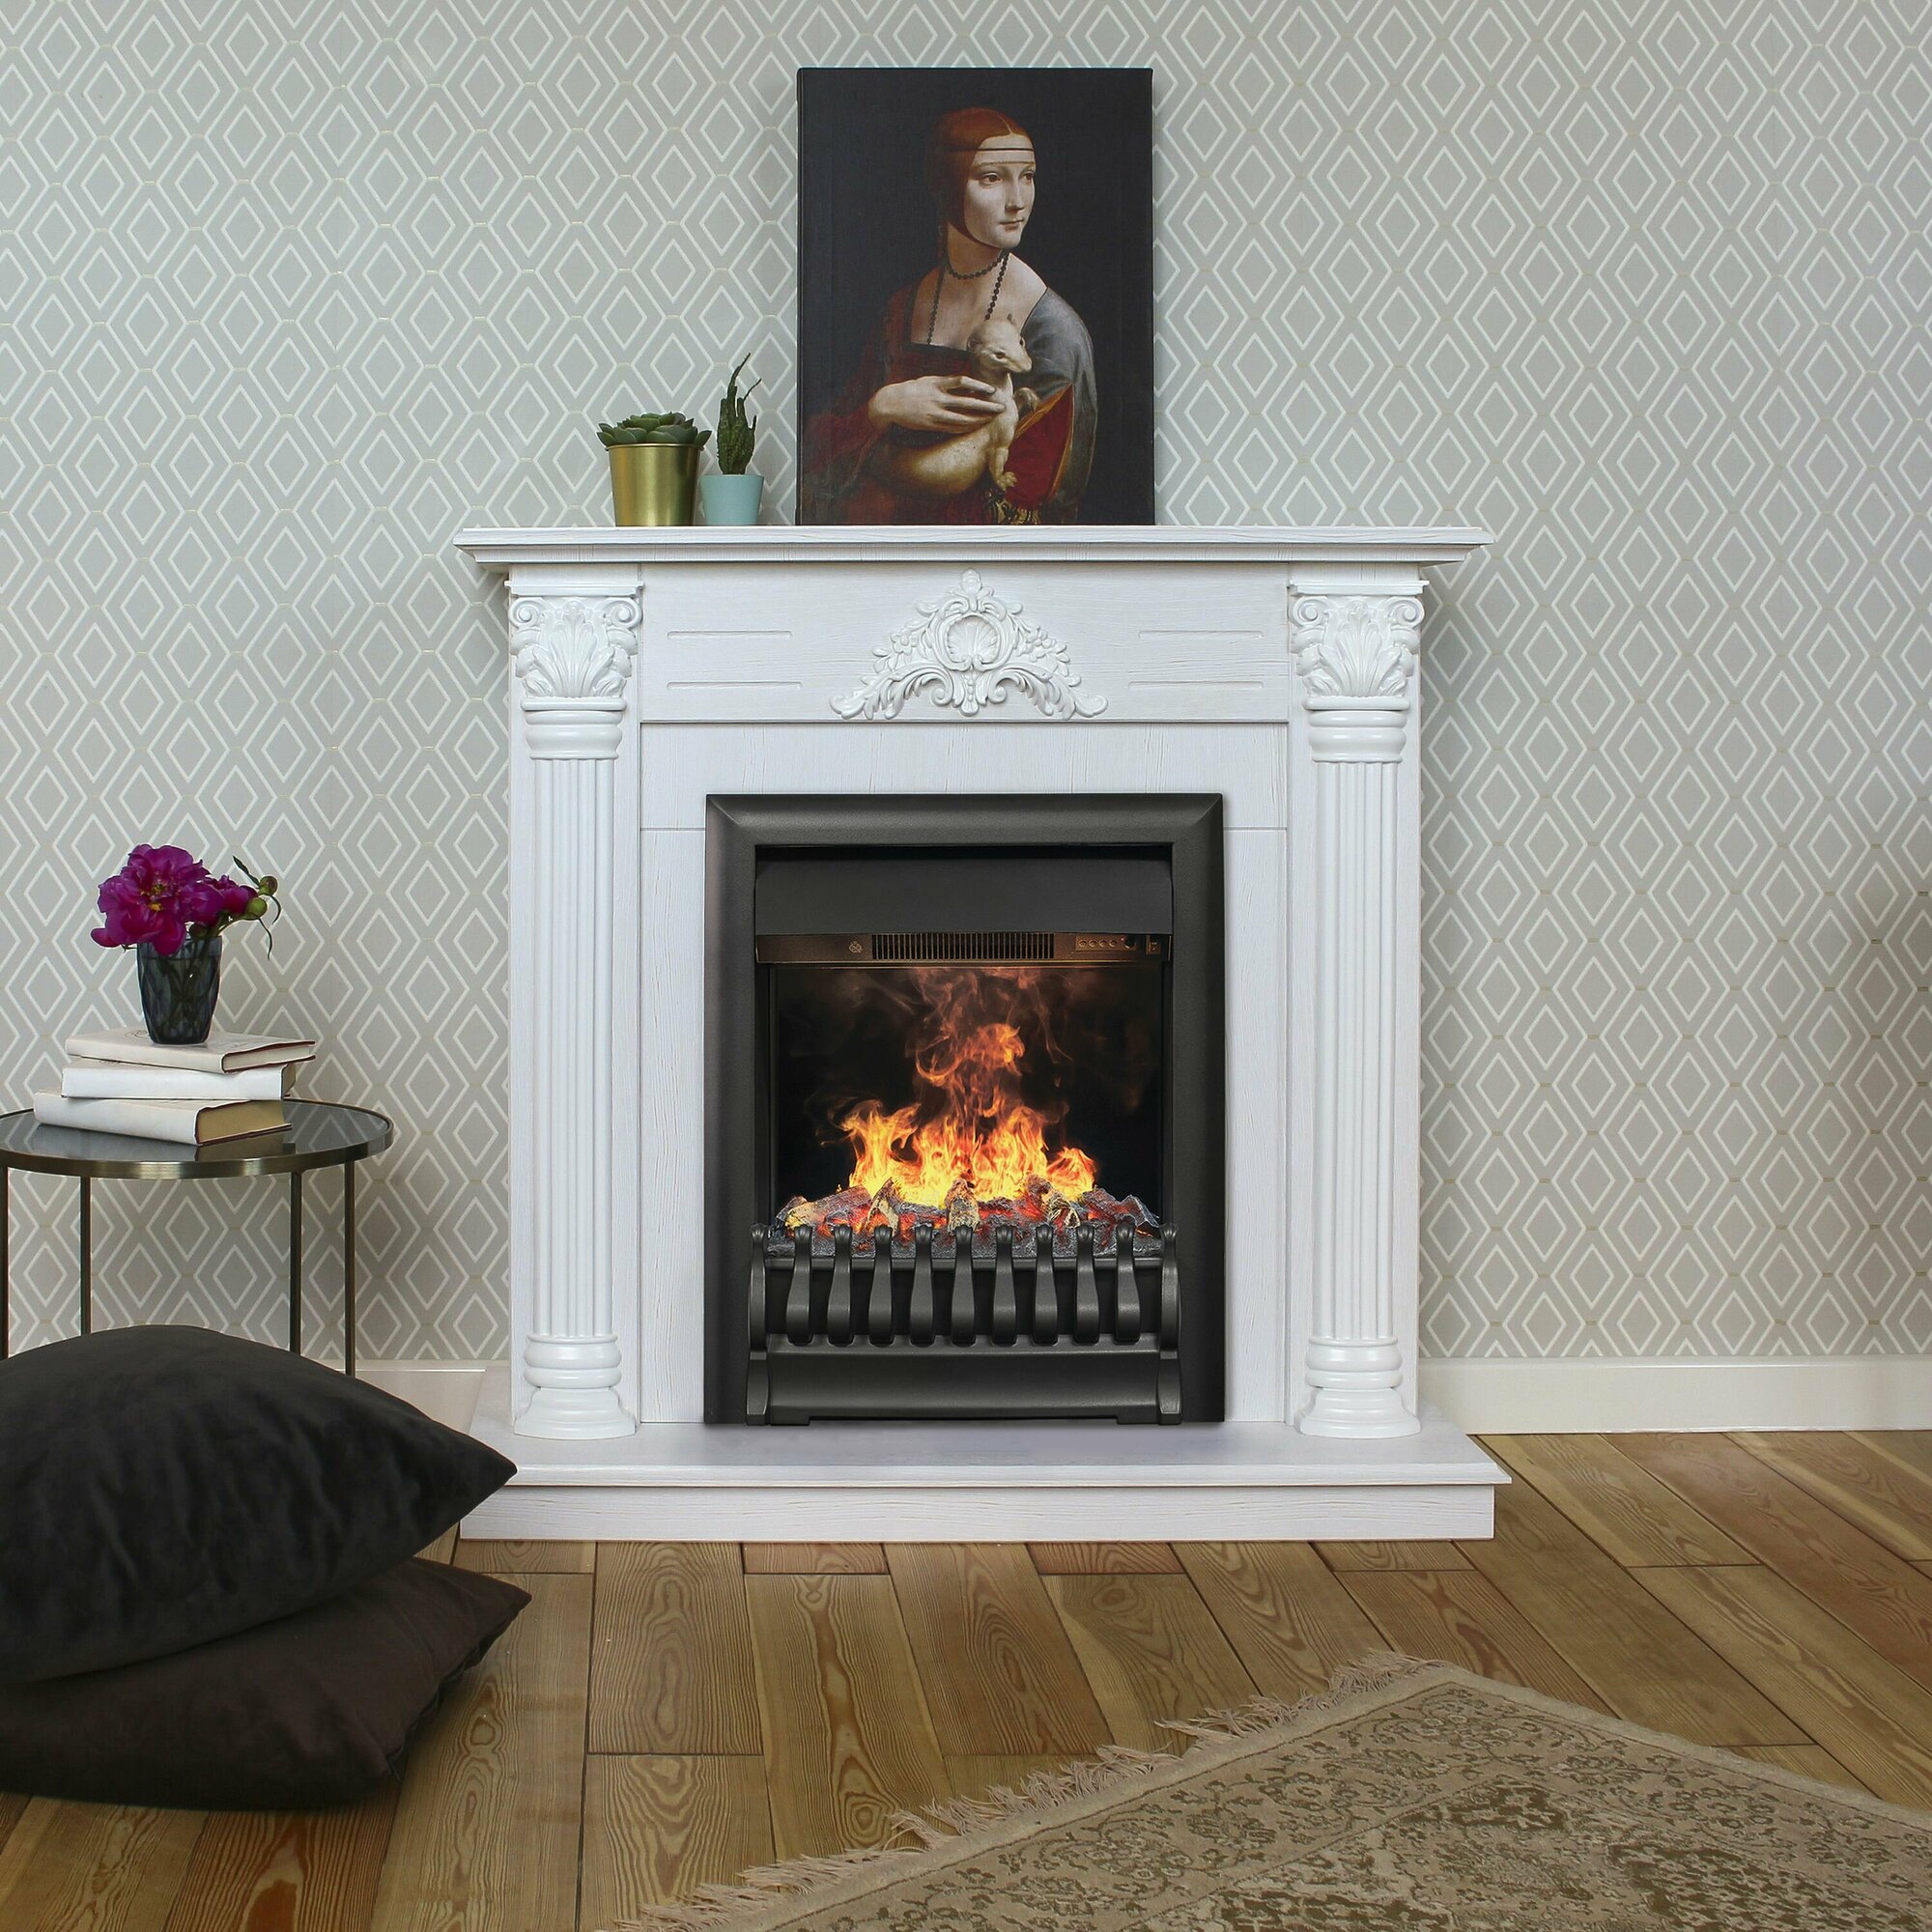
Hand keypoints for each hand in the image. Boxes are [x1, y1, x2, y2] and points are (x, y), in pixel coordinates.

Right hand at [867, 376, 1003, 432]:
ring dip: (978, 419)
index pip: (962, 381)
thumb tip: (966, 385)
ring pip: (962, 418)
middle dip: (985, 406)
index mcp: (937, 383)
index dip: (979, 385)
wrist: (891, 403)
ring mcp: (935, 413)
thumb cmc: (912, 390)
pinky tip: (974, 427)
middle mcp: (937, 398)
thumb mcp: (928, 381)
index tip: (991, 390)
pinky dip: (965, 428)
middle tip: (1000, 407)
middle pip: (967, 402)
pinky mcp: (932, 425)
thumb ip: (946, 383)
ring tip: (990, 419)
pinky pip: (952, 428)